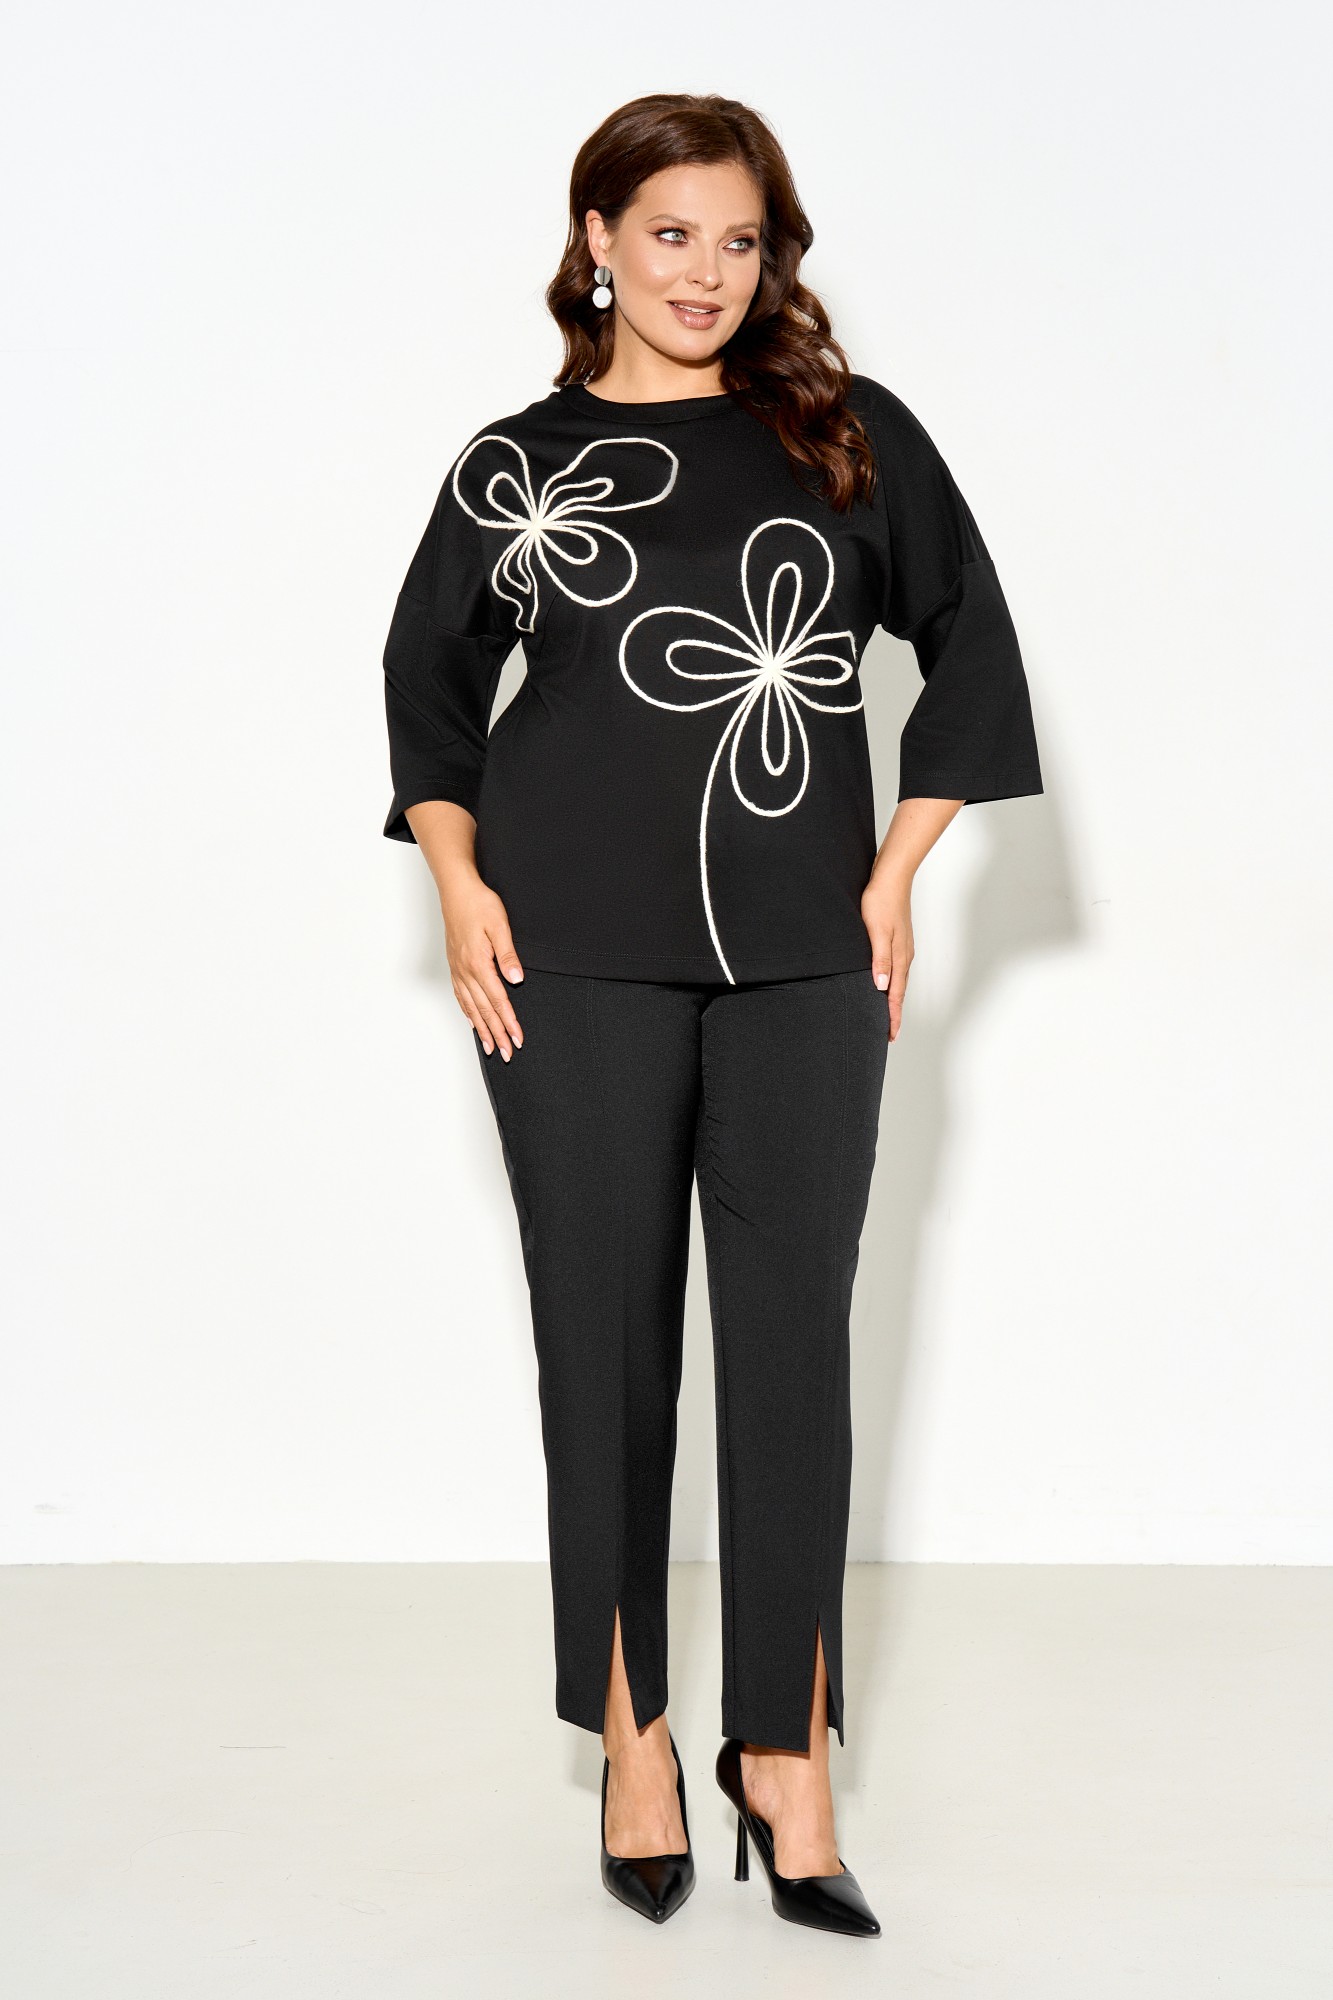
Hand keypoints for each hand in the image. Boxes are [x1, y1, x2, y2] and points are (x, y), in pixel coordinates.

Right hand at [439, 869, 524, 1058]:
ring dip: (482, 1029)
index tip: (518, 1039)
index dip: (509, 1022)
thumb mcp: (499, 926)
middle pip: (484, 1010)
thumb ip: (507, 954)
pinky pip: (460, 996)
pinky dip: (467, 1012)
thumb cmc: (479, 904)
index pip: (498, 1000)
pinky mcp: (455, 965)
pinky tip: (472, 1022)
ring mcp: (458, 969)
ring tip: (491, 1047)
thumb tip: (516, 980)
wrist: (457, 890)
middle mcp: (466, 971)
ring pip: (471, 1006)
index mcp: (479, 963)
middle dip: (497, 1033)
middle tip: (507, 1053)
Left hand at [860, 865, 913, 1041]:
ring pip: (899, 980)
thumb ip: (879, 959)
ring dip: (893, 999)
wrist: (892, 877)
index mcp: (899, 957)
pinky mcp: (898, 939)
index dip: (892, 1016)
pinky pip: (896, 968)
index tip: (890, 1036)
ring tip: (887, 1013)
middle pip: (899, 991)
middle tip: (888, 1033)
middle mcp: (904, 956)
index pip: (896, 995)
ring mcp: (902, 947)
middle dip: (894, 1013)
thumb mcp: (877, 931)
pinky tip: (885, 982)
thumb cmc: (881, 901)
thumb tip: (882, 986)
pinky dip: (892, 982)